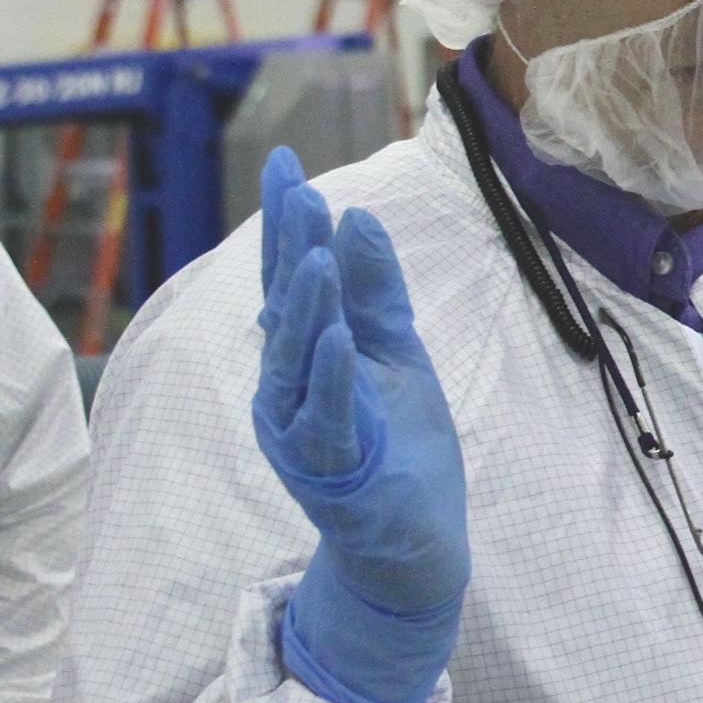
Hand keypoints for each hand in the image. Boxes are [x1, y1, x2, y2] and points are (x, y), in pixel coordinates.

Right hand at [252, 147, 470, 702]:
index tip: (286, 162)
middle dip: (289, 248)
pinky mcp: (328, 470)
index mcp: (306, 355)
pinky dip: (330, 378)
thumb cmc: (399, 443)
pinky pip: (324, 419)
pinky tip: (339, 338)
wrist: (416, 540)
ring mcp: (300, 431)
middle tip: (295, 189)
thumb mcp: (397, 353)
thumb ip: (376, 293)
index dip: (288, 222)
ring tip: (320, 254)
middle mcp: (287, 388)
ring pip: (295, 360)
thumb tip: (355, 221)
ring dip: (308, 307)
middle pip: (286, 307)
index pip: (293, 277)